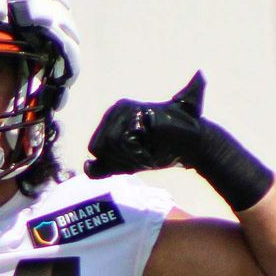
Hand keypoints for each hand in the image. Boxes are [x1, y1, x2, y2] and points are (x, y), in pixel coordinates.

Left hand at [84, 71, 204, 177]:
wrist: (189, 147)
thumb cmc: (159, 152)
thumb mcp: (126, 163)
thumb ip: (105, 167)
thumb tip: (86, 166)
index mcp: (110, 117)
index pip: (96, 148)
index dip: (114, 161)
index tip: (135, 157)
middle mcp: (115, 108)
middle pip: (99, 147)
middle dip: (121, 160)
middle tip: (142, 154)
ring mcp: (126, 108)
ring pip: (110, 145)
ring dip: (131, 157)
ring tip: (148, 150)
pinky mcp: (138, 112)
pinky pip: (124, 142)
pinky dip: (138, 153)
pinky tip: (151, 148)